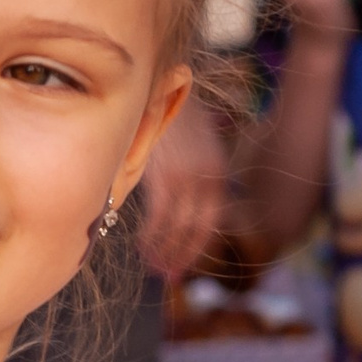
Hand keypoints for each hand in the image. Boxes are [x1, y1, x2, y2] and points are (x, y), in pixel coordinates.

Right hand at [137, 100, 230, 279]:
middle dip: (182, 256)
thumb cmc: (173, 116)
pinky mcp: (166, 177)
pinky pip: (159, 218)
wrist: (165, 86)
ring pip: (177, 229)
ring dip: (164, 251)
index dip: (198, 248)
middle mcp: (208, 180)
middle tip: (168, 275)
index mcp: (219, 175)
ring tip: (153, 266)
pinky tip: (141, 246)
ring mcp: (188, 180)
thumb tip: (177, 200)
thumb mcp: (194, 147)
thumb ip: (192, 175)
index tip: (185, 266)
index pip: (211, 222)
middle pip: (196, 230)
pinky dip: (151, 237)